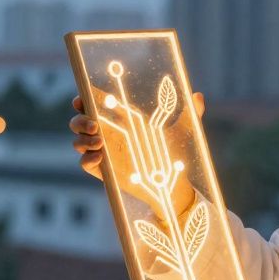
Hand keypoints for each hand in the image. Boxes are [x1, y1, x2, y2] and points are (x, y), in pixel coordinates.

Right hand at [70, 91, 205, 218]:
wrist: (173, 183)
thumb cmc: (175, 153)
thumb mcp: (183, 131)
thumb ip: (191, 113)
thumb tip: (199, 96)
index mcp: (123, 120)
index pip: (96, 105)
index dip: (84, 99)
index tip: (81, 98)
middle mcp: (110, 135)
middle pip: (80, 122)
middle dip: (80, 120)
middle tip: (93, 125)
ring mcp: (105, 153)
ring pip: (78, 141)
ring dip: (82, 139)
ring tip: (99, 142)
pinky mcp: (104, 171)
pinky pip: (85, 163)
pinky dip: (87, 159)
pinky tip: (100, 157)